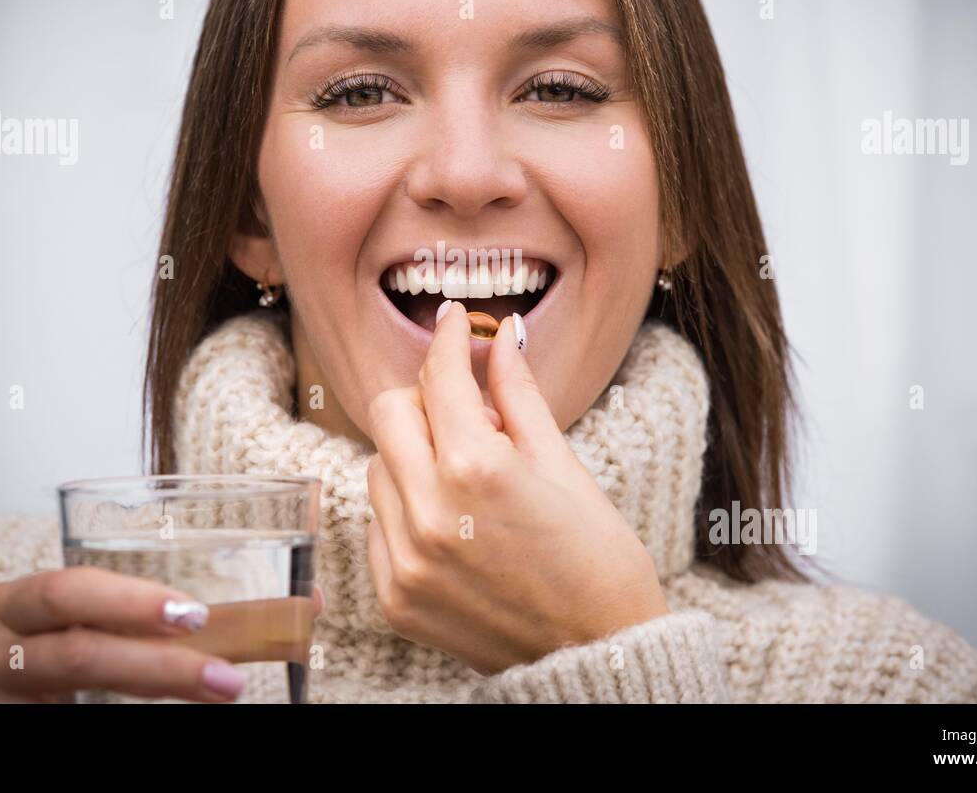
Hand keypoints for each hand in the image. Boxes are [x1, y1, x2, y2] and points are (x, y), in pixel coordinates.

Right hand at [0, 565, 323, 701]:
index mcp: (14, 607)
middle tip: (224, 673)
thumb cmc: (59, 667)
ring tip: (219, 690)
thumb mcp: (104, 634)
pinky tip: (167, 720)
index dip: (131, 600)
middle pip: (71, 651)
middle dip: (153, 662)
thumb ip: (179, 624)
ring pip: (72, 685)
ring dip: (154, 687)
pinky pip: (62, 728)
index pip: (69, 591)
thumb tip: (302, 608)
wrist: (0, 714)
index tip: (195, 616)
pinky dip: (121, 720)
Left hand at [366, 301, 668, 675]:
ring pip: (377, 465)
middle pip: (389, 411)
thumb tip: (503, 336)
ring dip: (414, 455)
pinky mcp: (394, 596)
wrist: (599, 655)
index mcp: (477, 469)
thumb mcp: (563, 465)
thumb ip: (518, 395)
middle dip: (425, 398)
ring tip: (467, 476)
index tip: (454, 321)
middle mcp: (429, 512)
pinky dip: (406, 508)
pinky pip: (378, 523)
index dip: (449, 338)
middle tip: (466, 409)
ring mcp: (405, 560)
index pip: (439, 376)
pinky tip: (453, 520)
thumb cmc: (598, 557)